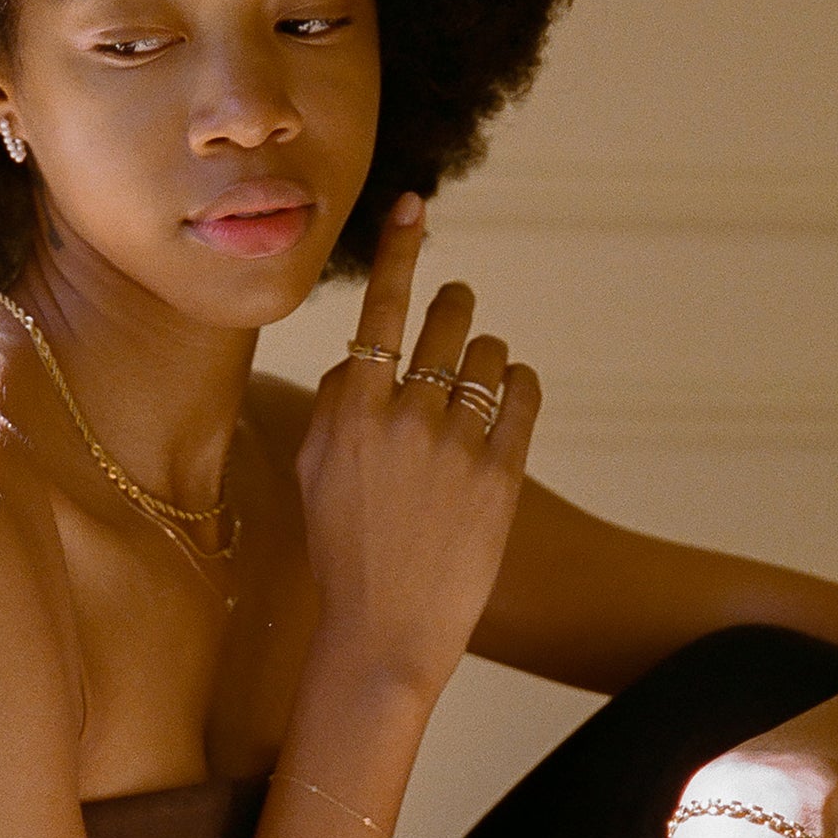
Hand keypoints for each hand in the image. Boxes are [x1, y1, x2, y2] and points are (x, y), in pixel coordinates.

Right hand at [294, 193, 540, 703]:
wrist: (384, 631)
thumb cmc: (342, 551)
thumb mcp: (314, 472)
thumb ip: (334, 407)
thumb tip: (360, 357)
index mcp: (350, 410)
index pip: (380, 312)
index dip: (401, 253)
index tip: (417, 206)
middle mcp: (404, 416)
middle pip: (447, 322)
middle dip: (457, 306)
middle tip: (459, 307)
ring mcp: (456, 444)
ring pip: (491, 355)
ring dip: (488, 356)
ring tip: (476, 384)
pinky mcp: (502, 472)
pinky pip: (523, 395)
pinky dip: (518, 387)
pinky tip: (507, 400)